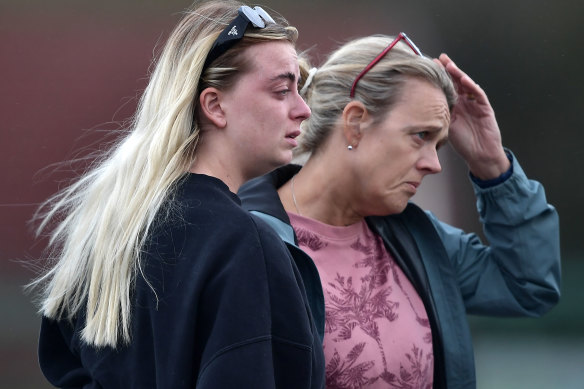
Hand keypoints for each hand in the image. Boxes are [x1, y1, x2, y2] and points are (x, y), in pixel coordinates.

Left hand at [437, 53, 509, 179]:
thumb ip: (436, 118)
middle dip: (447, 70)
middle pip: (455, 82)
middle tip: (438, 59)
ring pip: (466, 85)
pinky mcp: (485, 107)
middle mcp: (464, 102)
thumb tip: (416, 113)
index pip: (445, 88)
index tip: (427, 68)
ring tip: (449, 64)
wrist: (480, 155)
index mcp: (454, 106)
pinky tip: (463, 79)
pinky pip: (478, 94)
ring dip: (458, 74)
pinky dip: (471, 86)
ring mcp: (475, 103)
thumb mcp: (446, 128)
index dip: (438, 79)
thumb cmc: (464, 143)